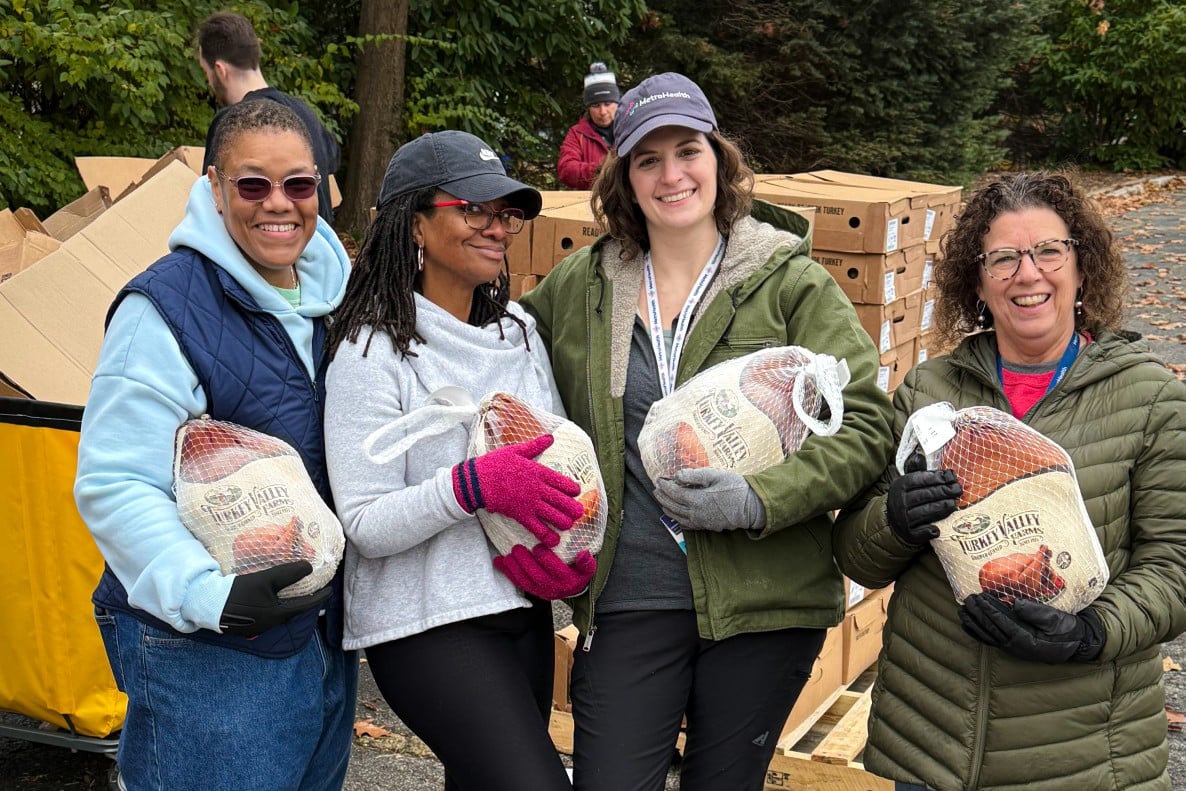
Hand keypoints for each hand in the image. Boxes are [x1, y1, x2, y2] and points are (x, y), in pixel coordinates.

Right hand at [219, 561, 330, 636]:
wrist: (209, 604)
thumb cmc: (239, 592)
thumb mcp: (266, 579)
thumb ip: (289, 573)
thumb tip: (309, 566)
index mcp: (278, 614)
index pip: (305, 605)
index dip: (319, 597)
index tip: (329, 590)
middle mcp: (270, 624)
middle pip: (293, 611)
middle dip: (303, 601)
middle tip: (311, 590)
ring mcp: (258, 628)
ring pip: (279, 614)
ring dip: (287, 604)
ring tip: (292, 593)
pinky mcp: (247, 627)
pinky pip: (267, 616)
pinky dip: (274, 607)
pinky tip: (270, 599)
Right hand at [453, 434, 583, 547]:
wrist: (477, 480)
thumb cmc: (495, 463)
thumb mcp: (516, 450)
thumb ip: (536, 446)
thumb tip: (550, 437)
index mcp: (538, 471)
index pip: (562, 481)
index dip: (572, 489)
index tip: (577, 492)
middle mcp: (537, 488)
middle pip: (562, 501)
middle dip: (573, 509)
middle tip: (579, 513)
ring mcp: (529, 503)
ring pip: (553, 516)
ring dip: (564, 522)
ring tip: (568, 525)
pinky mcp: (520, 515)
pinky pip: (537, 528)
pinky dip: (547, 535)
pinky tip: (554, 541)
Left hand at [493, 544, 595, 599]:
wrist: (573, 590)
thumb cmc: (578, 573)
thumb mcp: (587, 569)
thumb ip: (587, 562)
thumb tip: (584, 554)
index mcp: (568, 580)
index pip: (556, 570)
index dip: (546, 560)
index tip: (539, 546)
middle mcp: (554, 588)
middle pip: (538, 576)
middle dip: (526, 563)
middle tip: (517, 548)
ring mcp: (541, 591)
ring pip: (526, 581)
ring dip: (515, 568)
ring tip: (508, 555)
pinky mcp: (532, 591)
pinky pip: (518, 583)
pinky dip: (507, 572)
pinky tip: (499, 561)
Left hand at [653, 468, 765, 531]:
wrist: (752, 506)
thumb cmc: (735, 487)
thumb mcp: (716, 475)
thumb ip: (695, 475)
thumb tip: (677, 475)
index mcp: (697, 499)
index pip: (674, 493)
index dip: (664, 486)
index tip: (659, 479)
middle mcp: (696, 513)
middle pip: (672, 506)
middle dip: (662, 497)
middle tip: (656, 489)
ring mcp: (701, 522)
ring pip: (677, 517)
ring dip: (667, 508)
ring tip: (661, 501)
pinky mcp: (706, 526)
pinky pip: (687, 524)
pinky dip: (677, 519)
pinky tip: (676, 514)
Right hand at [886, 451, 960, 546]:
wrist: (893, 521)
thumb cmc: (907, 497)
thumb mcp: (908, 482)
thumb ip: (916, 469)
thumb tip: (920, 455)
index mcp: (900, 486)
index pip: (918, 480)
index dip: (935, 478)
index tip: (950, 477)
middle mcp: (899, 502)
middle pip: (924, 495)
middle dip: (943, 492)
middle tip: (958, 490)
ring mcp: (903, 518)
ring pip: (925, 512)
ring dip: (941, 508)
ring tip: (954, 504)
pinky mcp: (908, 533)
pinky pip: (920, 532)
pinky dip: (929, 531)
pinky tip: (938, 529)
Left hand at [958, 592, 1104, 663]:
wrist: (1076, 644)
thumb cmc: (1067, 630)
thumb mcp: (1056, 619)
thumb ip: (1036, 612)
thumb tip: (1016, 602)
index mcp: (1026, 639)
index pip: (1002, 622)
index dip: (989, 610)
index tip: (979, 598)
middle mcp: (1016, 646)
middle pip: (991, 629)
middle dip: (977, 614)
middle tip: (967, 599)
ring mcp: (1012, 648)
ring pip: (987, 635)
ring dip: (973, 623)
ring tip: (961, 610)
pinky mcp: (1012, 647)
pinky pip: (990, 640)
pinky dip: (977, 632)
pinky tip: (967, 624)